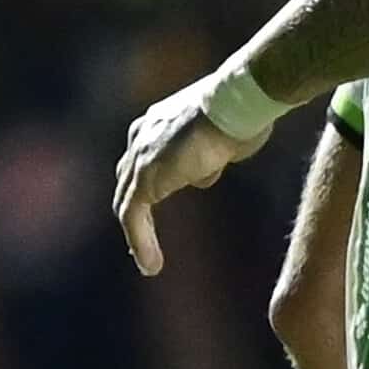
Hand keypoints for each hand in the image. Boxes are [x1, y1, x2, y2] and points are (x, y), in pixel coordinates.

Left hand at [112, 85, 265, 274]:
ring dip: (138, 235)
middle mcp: (141, 137)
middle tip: (141, 240)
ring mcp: (141, 157)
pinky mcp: (146, 179)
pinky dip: (140, 242)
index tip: (152, 211)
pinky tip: (151, 265)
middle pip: (127, 181)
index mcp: (155, 124)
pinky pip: (133, 217)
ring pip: (128, 203)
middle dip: (134, 212)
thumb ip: (206, 157)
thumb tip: (202, 176)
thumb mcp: (220, 139)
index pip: (140, 161)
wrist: (237, 104)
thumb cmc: (241, 114)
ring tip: (148, 262)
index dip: (145, 188)